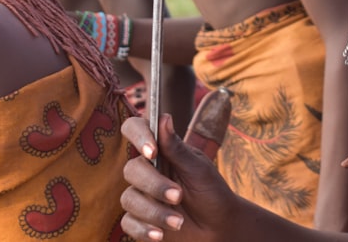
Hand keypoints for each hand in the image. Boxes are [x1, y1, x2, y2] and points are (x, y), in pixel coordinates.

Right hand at [120, 114, 236, 240]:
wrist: (219, 227)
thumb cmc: (211, 192)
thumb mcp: (198, 169)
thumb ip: (177, 148)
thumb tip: (163, 117)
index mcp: (161, 151)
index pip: (135, 130)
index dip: (138, 135)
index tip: (152, 150)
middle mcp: (147, 171)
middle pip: (132, 169)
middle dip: (154, 185)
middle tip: (178, 196)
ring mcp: (141, 195)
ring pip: (129, 198)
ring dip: (154, 211)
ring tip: (178, 221)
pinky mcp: (139, 220)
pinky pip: (128, 223)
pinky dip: (144, 229)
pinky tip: (160, 235)